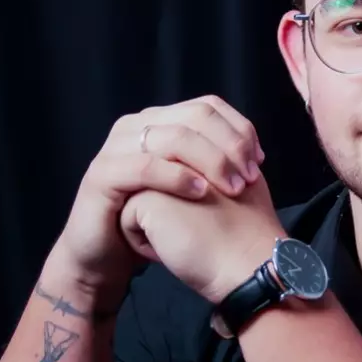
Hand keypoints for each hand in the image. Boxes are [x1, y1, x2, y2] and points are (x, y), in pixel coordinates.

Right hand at [51, 95, 266, 304]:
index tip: (259, 162)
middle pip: (194, 117)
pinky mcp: (102, 176)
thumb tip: (253, 153)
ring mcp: (116, 148)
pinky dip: (177, 177)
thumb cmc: (156, 221)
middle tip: (249, 176)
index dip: (239, 130)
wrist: (108, 255)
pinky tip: (201, 192)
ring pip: (173, 137)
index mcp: (159, 122)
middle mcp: (136, 127)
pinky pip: (145, 167)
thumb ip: (214, 164)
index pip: (208, 106)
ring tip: (232, 187)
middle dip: (230, 145)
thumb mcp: (190, 187)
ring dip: (211, 160)